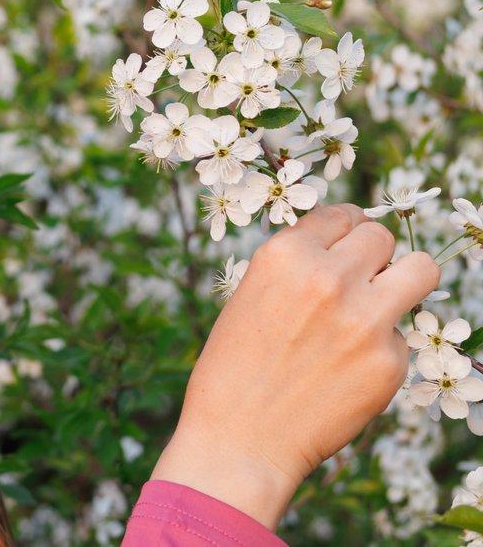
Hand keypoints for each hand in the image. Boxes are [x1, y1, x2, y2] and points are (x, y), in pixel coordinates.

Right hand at [150, 203, 440, 529]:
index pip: (341, 215)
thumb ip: (296, 268)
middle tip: (359, 282)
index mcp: (284, 255)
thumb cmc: (234, 370)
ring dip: (405, 282)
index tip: (346, 245)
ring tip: (381, 306)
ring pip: (421, 270)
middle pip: (381, 237)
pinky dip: (383, 348)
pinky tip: (347, 370)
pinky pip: (404, 336)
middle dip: (373, 256)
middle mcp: (328, 277)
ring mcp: (365, 319)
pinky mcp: (390, 361)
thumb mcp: (249, 297)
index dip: (345, 230)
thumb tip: (343, 250)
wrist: (239, 440)